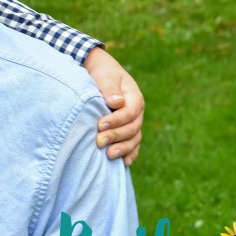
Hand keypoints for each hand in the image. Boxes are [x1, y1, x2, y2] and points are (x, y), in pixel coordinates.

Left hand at [83, 46, 143, 165]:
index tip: (100, 125)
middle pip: (132, 128)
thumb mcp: (105, 75)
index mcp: (134, 97)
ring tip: (109, 155)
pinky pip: (133, 144)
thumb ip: (110, 88)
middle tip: (99, 141)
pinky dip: (130, 153)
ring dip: (123, 148)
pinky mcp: (127, 129)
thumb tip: (117, 103)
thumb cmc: (102, 72)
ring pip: (134, 138)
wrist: (100, 71)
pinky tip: (124, 163)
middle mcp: (137, 112)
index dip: (116, 120)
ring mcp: (134, 122)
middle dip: (116, 136)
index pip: (129, 112)